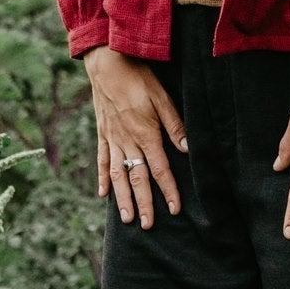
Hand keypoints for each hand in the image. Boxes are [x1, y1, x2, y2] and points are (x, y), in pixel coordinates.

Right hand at [84, 48, 187, 228]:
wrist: (106, 62)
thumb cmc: (138, 76)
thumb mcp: (161, 97)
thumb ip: (174, 124)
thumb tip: (187, 149)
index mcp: (145, 134)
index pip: (159, 169)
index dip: (168, 190)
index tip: (174, 209)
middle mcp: (127, 141)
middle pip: (137, 178)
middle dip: (144, 203)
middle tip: (148, 226)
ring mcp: (112, 138)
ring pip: (118, 175)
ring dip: (123, 198)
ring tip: (127, 218)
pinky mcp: (102, 132)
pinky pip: (102, 160)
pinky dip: (103, 178)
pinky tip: (103, 194)